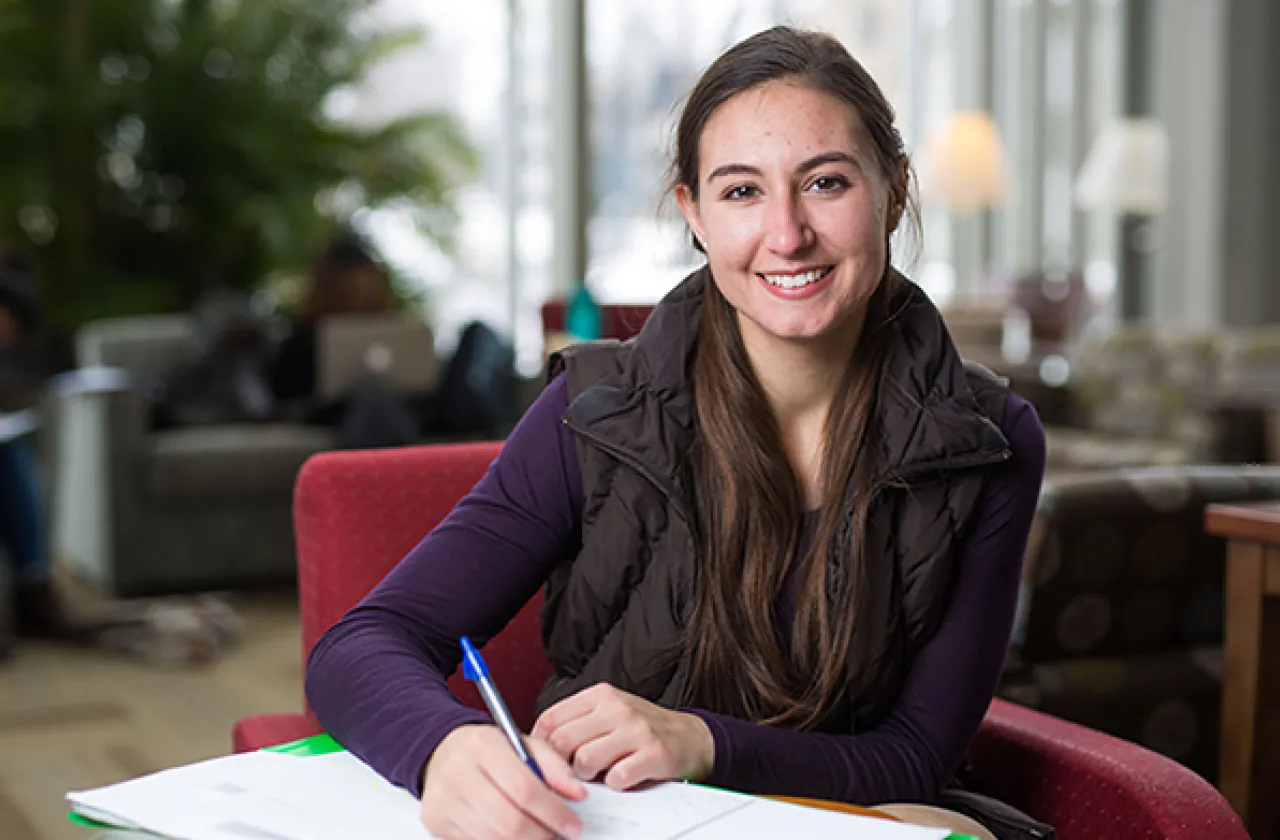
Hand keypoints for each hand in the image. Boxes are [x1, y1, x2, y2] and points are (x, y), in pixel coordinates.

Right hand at [420, 724, 586, 839]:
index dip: (554, 813)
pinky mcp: (436, 821)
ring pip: (494, 839)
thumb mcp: (524, 745)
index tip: (573, 824)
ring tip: (539, 832)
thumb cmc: (488, 750)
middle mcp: (458, 773)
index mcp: (483, 746)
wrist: (442, 754)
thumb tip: (578, 794)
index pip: (525, 789)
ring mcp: (444, 800)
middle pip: (510, 822)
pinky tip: (514, 834)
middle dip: (542, 834)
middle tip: (558, 833)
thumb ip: (555, 767)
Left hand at [531, 683, 713, 790]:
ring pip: (585, 761)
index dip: (540, 745)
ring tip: (599, 775)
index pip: (551, 718)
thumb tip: (535, 745)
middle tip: (572, 772)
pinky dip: (614, 785)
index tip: (544, 759)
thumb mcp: (607, 713)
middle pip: (563, 741)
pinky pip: (617, 778)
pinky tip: (622, 778)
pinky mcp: (654, 754)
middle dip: (561, 764)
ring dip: (586, 777)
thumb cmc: (640, 728)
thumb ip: (576, 721)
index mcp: (600, 695)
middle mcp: (617, 707)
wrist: (689, 737)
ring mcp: (636, 730)